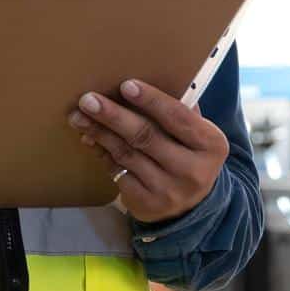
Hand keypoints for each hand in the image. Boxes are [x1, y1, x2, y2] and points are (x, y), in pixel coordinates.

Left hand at [68, 80, 227, 222]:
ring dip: (100, 133)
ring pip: (127, 154)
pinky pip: (118, 173)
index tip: (126, 85)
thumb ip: (177, 109)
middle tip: (89, 100)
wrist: (191, 205)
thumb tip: (136, 86)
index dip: (152, 100)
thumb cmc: (189, 153)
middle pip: (147, 136)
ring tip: (79, 117)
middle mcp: (193, 171)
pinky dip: (103, 153)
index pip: (179, 117)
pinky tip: (90, 139)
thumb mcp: (195, 133)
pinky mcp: (147, 204)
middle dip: (114, 116)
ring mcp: (169, 191)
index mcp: (211, 145)